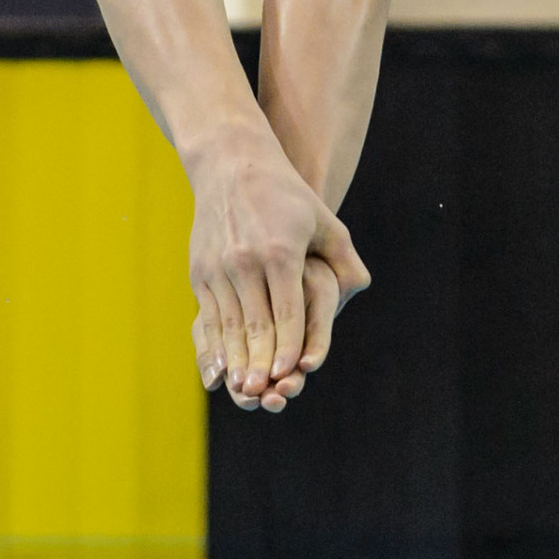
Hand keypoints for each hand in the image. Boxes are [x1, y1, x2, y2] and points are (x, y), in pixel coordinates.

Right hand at [188, 131, 369, 413]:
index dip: (291, 346)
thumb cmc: (285, 194)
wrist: (229, 163)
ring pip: (228, 325)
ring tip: (244, 390)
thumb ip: (343, 256)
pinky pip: (208, 316)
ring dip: (237, 361)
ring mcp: (218, 266)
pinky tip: (221, 367)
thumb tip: (358, 287)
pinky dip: (215, 345)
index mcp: (278, 251)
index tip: (293, 374)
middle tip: (265, 396)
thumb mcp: (322, 218)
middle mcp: (244, 260)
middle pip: (255, 324)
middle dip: (262, 363)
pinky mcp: (200, 271)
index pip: (286, 310)